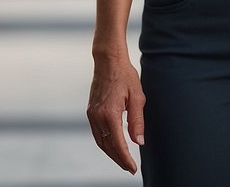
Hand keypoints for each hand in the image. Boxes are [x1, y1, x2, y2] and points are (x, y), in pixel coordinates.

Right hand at [87, 54, 145, 173]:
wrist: (108, 61)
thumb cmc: (125, 76)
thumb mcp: (137, 97)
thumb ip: (137, 121)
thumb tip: (139, 142)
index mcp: (110, 113)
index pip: (118, 144)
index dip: (125, 159)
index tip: (133, 168)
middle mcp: (97, 116)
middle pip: (107, 146)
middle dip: (118, 159)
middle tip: (129, 168)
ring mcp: (92, 114)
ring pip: (100, 141)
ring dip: (111, 153)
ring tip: (122, 160)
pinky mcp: (90, 111)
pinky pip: (96, 133)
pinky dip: (104, 143)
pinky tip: (113, 145)